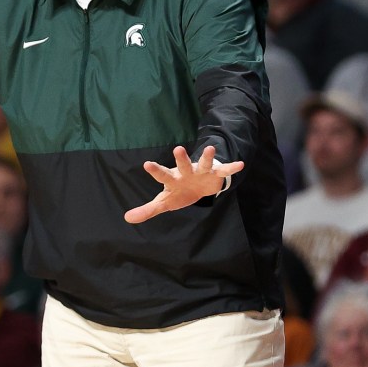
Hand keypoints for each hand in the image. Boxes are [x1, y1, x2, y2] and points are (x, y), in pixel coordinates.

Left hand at [124, 145, 242, 223]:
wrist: (200, 187)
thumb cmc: (179, 192)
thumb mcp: (165, 202)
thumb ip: (148, 209)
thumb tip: (127, 218)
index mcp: (173, 179)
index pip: (162, 175)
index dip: (155, 170)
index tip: (147, 164)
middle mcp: (186, 172)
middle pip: (183, 164)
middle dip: (181, 158)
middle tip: (177, 148)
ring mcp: (201, 171)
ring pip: (203, 163)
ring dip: (207, 157)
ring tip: (210, 148)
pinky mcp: (215, 174)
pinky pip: (224, 170)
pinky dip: (231, 167)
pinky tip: (239, 164)